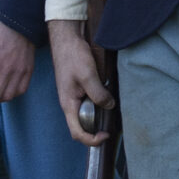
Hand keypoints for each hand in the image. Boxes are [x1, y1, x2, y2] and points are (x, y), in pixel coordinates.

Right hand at [50, 19, 113, 145]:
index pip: (77, 132)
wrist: (67, 39)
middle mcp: (69, 103)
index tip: (105, 134)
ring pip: (85, 114)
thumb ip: (98, 93)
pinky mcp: (78, 89)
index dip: (91, 140)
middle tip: (111, 123)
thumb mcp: (88, 75)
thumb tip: (109, 106)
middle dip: (95, 128)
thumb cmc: (73, 56)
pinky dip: (97, 102)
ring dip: (97, 114)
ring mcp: (73, 96)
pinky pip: (87, 102)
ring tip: (110, 108)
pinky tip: (106, 95)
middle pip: (81, 126)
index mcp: (68, 104)